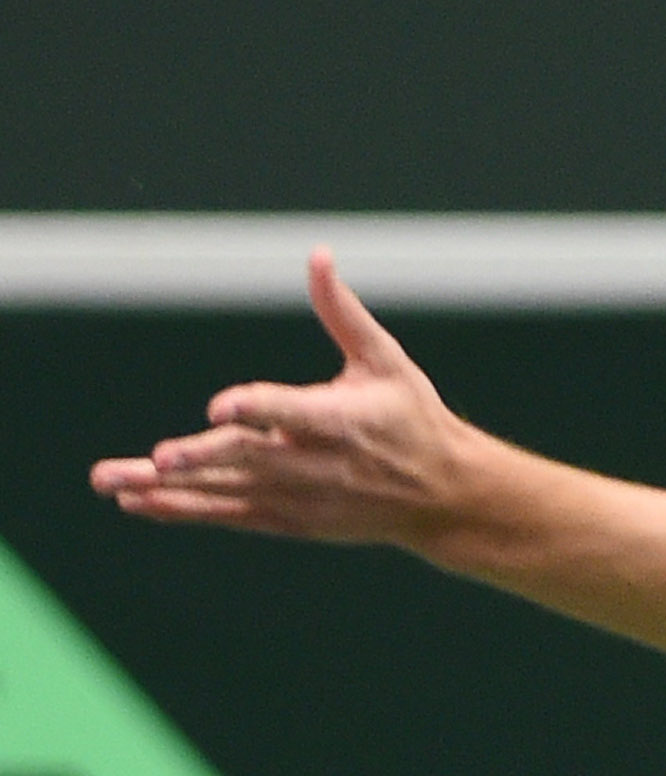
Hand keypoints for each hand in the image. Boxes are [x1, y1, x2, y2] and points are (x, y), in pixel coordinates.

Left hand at [90, 251, 482, 548]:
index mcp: (343, 419)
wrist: (445, 496)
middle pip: (249, 459)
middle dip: (202, 458)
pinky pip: (227, 515)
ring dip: (167, 488)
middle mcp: (318, 463)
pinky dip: (182, 510)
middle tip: (159, 457)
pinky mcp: (290, 520)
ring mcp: (301, 497)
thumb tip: (317, 255)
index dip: (256, 408)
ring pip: (226, 491)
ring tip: (111, 482)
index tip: (219, 408)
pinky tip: (136, 502)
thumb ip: (343, 313)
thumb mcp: (387, 362)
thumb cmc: (414, 419)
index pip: (291, 413)